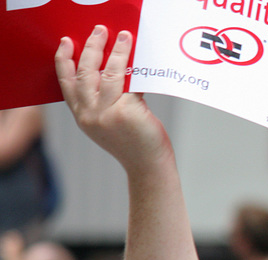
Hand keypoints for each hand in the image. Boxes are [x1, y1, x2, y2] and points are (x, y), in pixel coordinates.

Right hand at [55, 25, 173, 175]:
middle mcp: (90, 115)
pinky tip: (139, 57)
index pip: (67, 83)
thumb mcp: (109, 123)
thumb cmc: (134, 145)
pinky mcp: (126, 112)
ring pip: (109, 73)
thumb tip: (111, 69)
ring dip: (116, 51)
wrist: (148, 166)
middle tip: (100, 31)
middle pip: (85, 72)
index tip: (66, 42)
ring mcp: (107, 114)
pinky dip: (133, 66)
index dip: (65, 60)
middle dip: (92, 47)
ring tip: (124, 37)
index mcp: (82, 117)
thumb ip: (103, 102)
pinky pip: (129, 82)